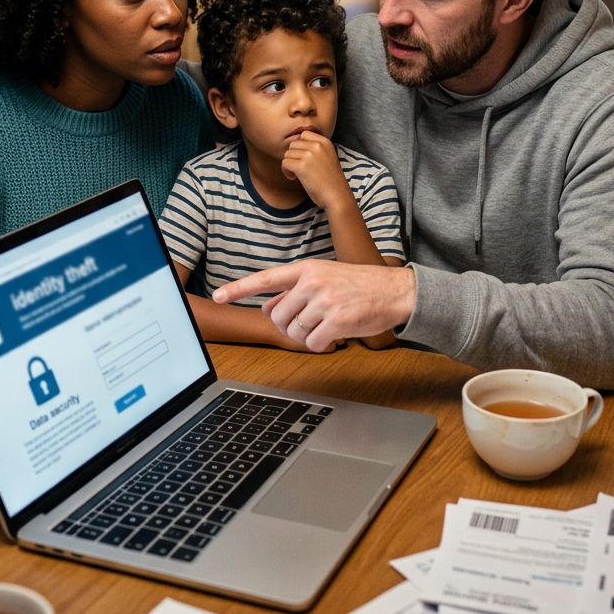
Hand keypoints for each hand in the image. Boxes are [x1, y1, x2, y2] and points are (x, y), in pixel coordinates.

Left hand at [213, 260, 415, 353]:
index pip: (266, 279)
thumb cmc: (359, 285)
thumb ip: (293, 291)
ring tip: (325, 325)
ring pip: (295, 331)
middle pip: (279, 316)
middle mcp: (312, 282)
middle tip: (308, 323)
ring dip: (307, 336)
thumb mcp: (324, 278)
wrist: (395, 291)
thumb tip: (266, 307)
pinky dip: (320, 345)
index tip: (218, 295)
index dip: (239, 288)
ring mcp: (325, 301)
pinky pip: (313, 343)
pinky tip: (334, 336)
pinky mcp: (337, 321)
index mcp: (307, 268)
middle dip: (288, 326)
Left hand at [282, 131, 352, 212]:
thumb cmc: (330, 179)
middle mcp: (317, 145)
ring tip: (297, 174)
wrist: (336, 195)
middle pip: (293, 144)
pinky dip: (286, 171)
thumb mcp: (327, 156)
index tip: (303, 157)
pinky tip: (294, 178)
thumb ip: (315, 148)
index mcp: (325, 142)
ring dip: (289, 164)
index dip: (300, 146)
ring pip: (287, 154)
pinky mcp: (302, 166)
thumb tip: (294, 143)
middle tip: (299, 168)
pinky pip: (285, 163)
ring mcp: (309, 155)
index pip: (304, 134)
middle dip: (293, 156)